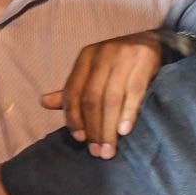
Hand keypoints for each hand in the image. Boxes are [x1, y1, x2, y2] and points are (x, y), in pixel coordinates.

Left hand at [41, 30, 164, 159]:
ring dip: (109, 127)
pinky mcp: (144, 60)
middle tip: (98, 152)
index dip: (73, 117)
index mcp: (85, 57)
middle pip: (92, 98)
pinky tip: (124, 131)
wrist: (151, 42)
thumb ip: (73, 90)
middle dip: (93, 128)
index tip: (80, 139)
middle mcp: (102, 54)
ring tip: (110, 150)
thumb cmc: (117, 65)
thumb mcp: (93, 73)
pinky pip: (134, 91)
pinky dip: (128, 113)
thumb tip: (43, 102)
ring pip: (111, 98)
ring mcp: (123, 55)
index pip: (73, 92)